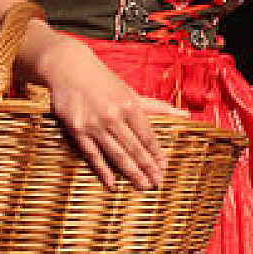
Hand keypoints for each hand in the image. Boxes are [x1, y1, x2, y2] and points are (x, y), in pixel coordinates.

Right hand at [37, 32, 184, 191]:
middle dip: (147, 166)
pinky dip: (102, 170)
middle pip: (134, 147)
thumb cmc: (102, 80)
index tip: (163, 166)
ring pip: (116, 153)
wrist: (68, 68)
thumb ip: (156, 107)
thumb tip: (184, 114)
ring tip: (142, 185)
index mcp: (129, 105)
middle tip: (156, 182)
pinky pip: (92, 154)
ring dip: (131, 171)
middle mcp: (113, 116)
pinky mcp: (77, 130)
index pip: (147, 135)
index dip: (156, 152)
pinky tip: (111, 183)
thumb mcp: (130, 91)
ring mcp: (95, 124)